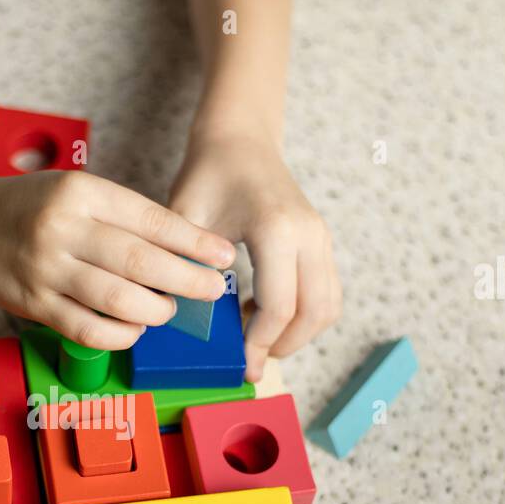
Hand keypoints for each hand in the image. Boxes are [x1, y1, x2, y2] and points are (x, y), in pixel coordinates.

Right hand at [0, 171, 235, 349]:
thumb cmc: (37, 207)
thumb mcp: (80, 191)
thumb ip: (125, 218)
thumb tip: (186, 253)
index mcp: (82, 192)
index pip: (151, 219)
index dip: (194, 242)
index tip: (224, 256)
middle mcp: (64, 228)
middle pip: (139, 261)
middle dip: (185, 280)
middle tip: (212, 291)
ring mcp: (46, 269)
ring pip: (116, 300)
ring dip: (154, 311)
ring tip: (168, 310)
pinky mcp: (34, 304)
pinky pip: (87, 330)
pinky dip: (120, 335)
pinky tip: (134, 329)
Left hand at [170, 131, 341, 381]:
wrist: (240, 139)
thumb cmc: (208, 174)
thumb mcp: (184, 218)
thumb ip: (183, 266)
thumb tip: (176, 322)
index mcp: (277, 228)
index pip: (279, 306)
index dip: (258, 343)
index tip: (237, 363)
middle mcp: (309, 234)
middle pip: (313, 314)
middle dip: (281, 346)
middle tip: (248, 361)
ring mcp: (322, 239)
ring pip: (328, 308)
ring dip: (297, 335)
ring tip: (255, 337)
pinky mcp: (323, 244)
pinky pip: (328, 294)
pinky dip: (304, 316)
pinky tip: (264, 313)